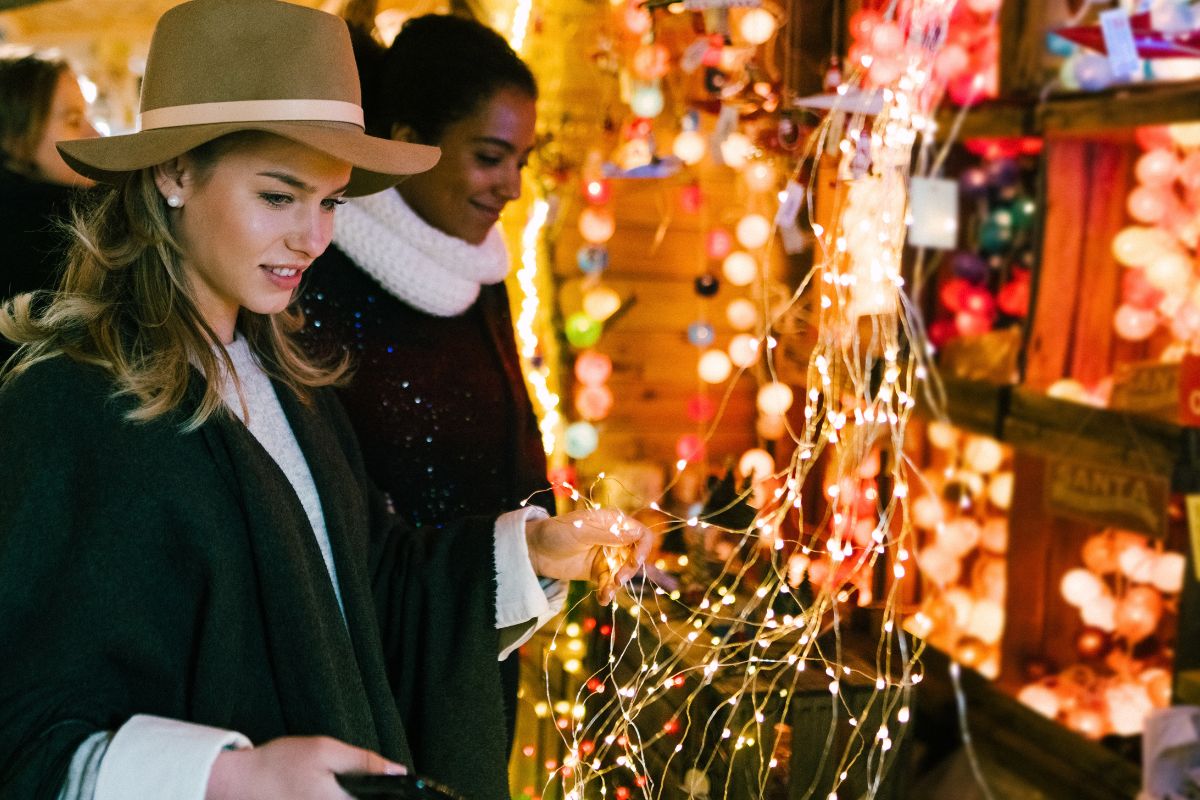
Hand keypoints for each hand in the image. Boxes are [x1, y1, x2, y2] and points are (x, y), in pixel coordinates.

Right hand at [206, 735, 405, 799]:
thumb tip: (398, 770)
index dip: (397, 796)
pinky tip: (330, 792)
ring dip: (355, 797)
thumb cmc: (278, 765)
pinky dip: (337, 799)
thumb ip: (363, 761)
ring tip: (338, 786)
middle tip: (364, 785)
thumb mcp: (324, 751)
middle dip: (371, 795)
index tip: (407, 792)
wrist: (236, 785)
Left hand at [525, 508, 652, 604]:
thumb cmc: (555, 532)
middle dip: (629, 570)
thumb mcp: (581, 531)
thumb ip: (609, 535)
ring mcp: (606, 556)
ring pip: (624, 572)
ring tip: (606, 593)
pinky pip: (610, 583)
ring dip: (618, 584)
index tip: (635, 562)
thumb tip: (637, 533)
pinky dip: (608, 592)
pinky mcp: (597, 572)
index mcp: (613, 522)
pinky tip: (602, 599)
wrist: (534, 551)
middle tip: (616, 580)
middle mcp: (614, 538)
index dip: (643, 548)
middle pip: (635, 556)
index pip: (640, 534)